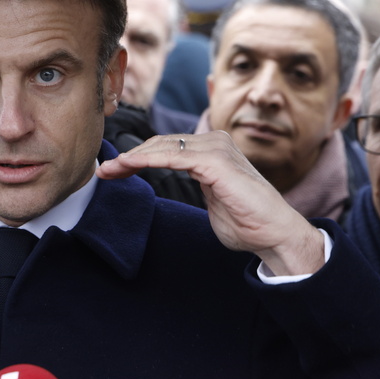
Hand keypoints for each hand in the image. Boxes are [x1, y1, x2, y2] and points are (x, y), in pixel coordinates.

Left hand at [97, 131, 324, 275]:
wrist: (275, 235)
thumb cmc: (247, 221)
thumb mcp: (212, 198)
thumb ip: (196, 185)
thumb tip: (178, 182)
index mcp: (212, 150)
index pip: (167, 147)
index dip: (137, 156)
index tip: (113, 169)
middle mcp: (214, 143)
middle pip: (161, 144)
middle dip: (129, 157)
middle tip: (103, 170)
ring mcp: (216, 149)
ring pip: (163, 147)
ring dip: (132, 158)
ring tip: (109, 170)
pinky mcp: (216, 162)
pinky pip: (174, 157)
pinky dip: (148, 159)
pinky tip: (129, 165)